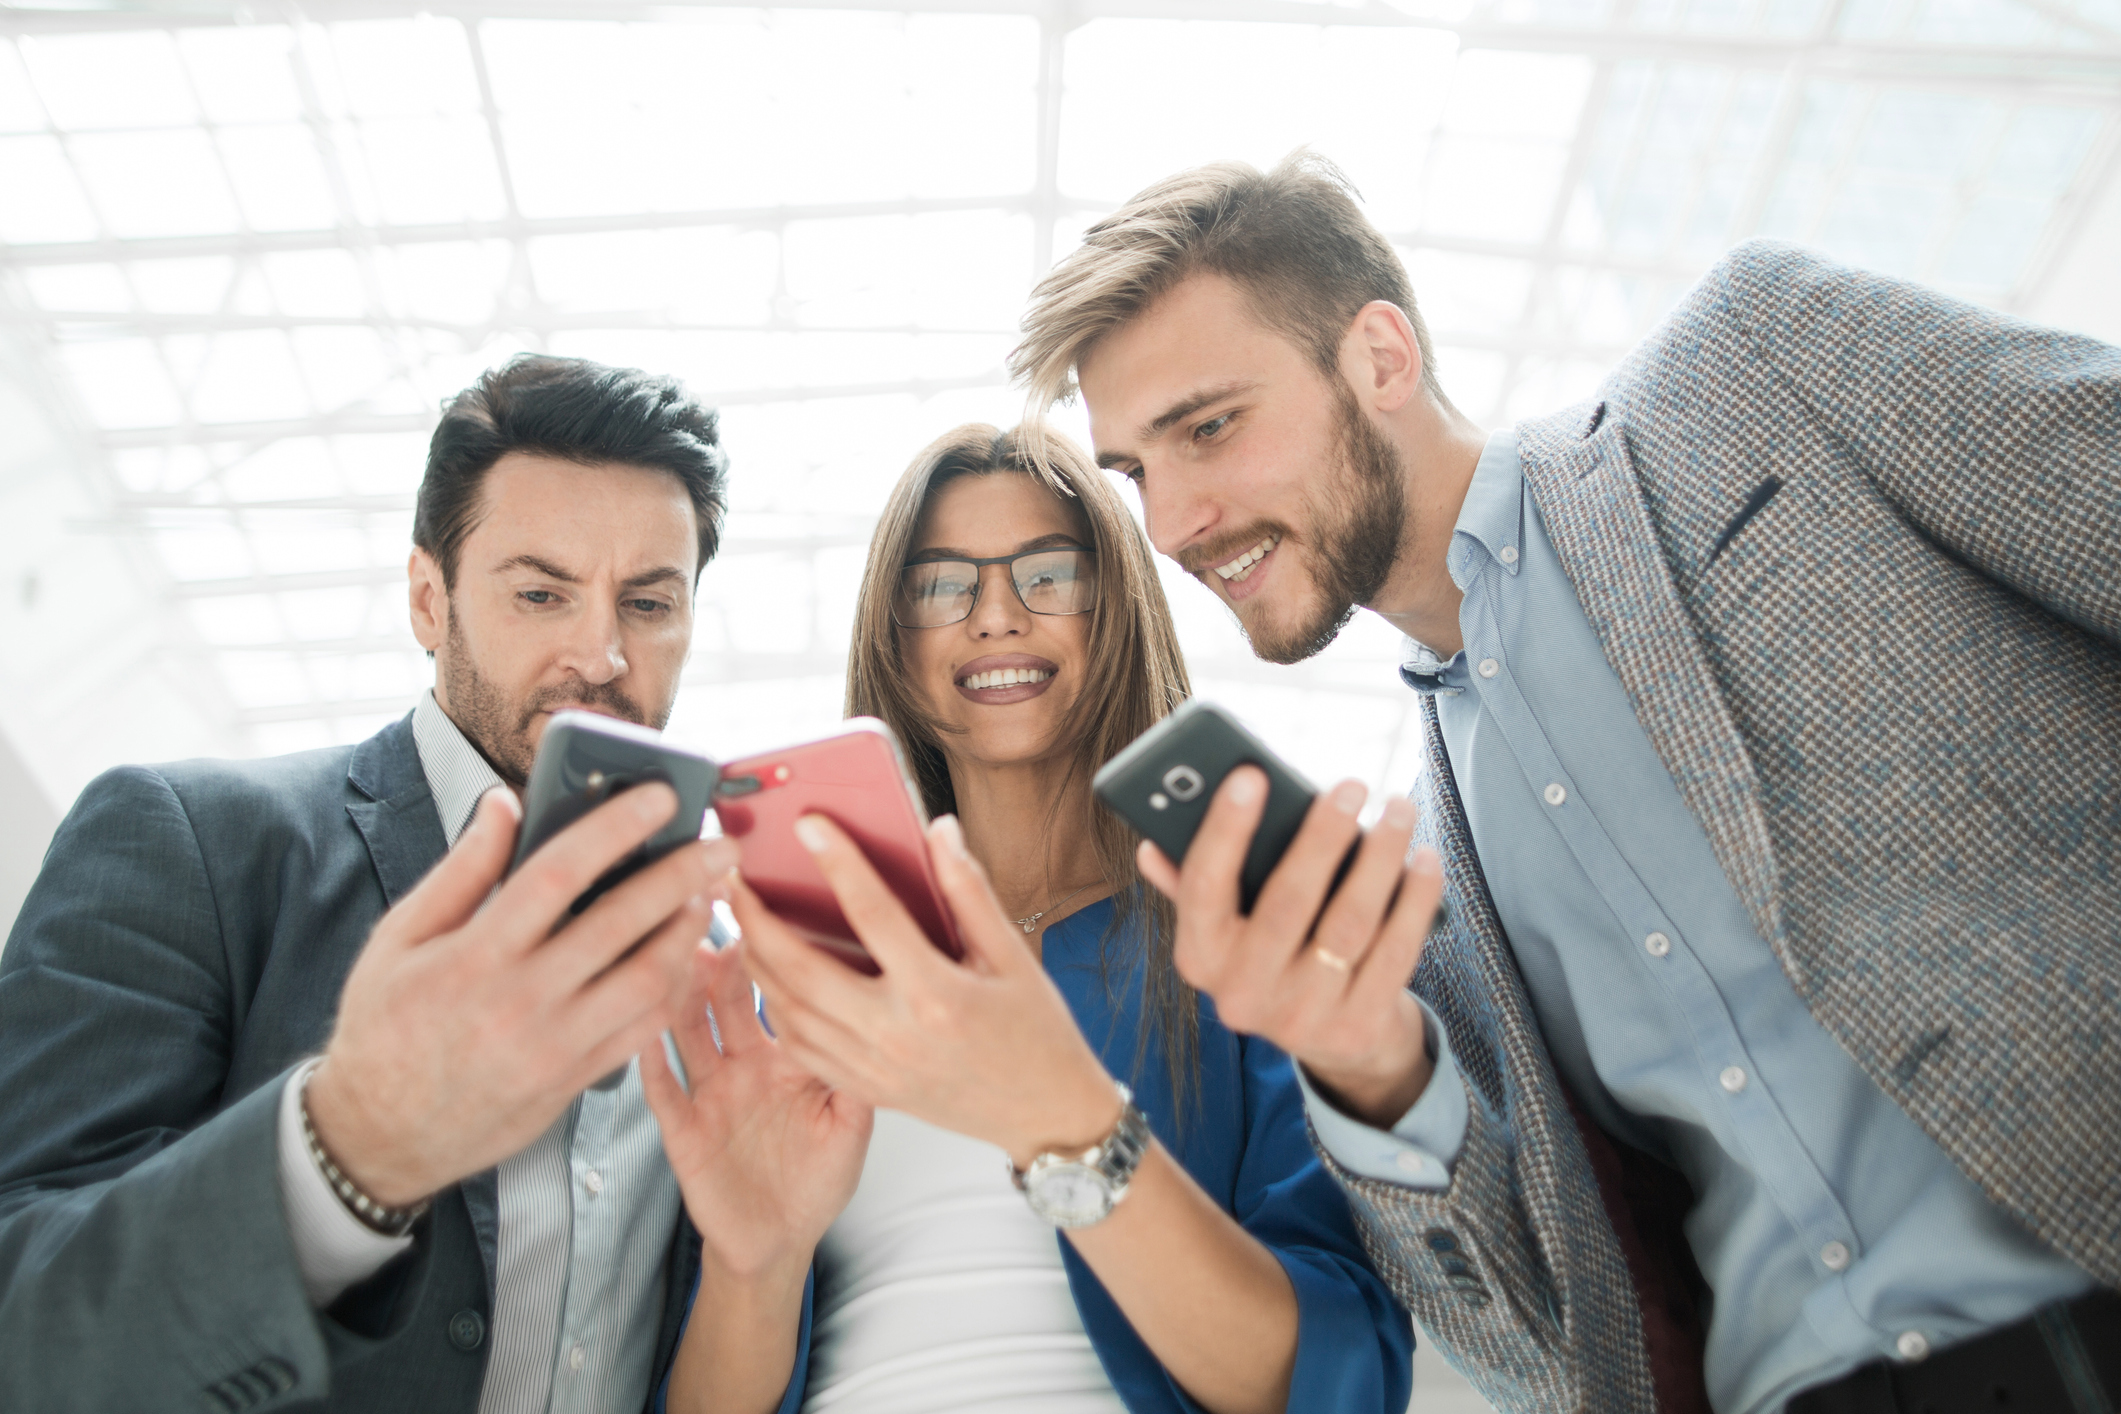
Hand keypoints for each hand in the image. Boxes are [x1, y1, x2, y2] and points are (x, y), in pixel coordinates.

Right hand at [308, 784, 732, 1206]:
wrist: (379, 1134)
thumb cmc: (384, 1027)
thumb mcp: (400, 939)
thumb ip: (460, 870)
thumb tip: (505, 803)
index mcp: (473, 956)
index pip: (558, 873)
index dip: (615, 828)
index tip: (660, 798)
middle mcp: (520, 1001)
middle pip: (620, 924)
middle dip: (681, 875)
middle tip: (720, 843)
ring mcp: (553, 1047)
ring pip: (646, 981)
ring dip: (686, 933)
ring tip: (706, 895)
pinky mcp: (574, 1081)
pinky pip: (643, 1030)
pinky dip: (673, 988)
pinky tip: (685, 955)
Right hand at [642, 935, 872, 1280]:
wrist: (777, 1242)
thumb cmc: (816, 1183)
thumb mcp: (852, 1127)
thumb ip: (860, 1078)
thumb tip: (880, 1022)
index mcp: (788, 1059)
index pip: (777, 996)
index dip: (772, 958)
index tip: (770, 912)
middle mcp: (745, 1066)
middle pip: (725, 1002)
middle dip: (720, 961)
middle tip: (715, 918)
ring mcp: (711, 1094)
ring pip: (689, 1033)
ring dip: (681, 997)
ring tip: (677, 959)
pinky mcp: (684, 1129)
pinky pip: (663, 1092)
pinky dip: (651, 1065)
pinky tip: (643, 1036)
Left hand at [731, 814, 1119, 1168]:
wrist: (1046, 1115)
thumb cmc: (1036, 1036)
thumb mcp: (1012, 956)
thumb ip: (969, 891)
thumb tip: (940, 834)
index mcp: (937, 994)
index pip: (874, 913)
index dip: (838, 862)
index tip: (809, 825)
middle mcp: (896, 1033)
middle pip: (803, 969)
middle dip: (758, 919)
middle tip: (736, 879)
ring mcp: (874, 1067)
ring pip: (789, 1011)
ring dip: (756, 962)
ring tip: (741, 921)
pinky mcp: (866, 1088)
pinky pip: (801, 1048)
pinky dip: (775, 1009)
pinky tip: (770, 980)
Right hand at [1139, 768, 1442, 1128]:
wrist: (1329, 1040)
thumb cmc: (1271, 953)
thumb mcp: (1225, 927)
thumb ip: (1194, 883)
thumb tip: (1152, 847)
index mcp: (1200, 958)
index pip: (1203, 888)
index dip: (1224, 830)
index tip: (1250, 775)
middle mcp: (1243, 994)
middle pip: (1287, 903)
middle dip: (1321, 837)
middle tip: (1349, 786)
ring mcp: (1302, 1016)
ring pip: (1349, 924)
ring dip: (1379, 859)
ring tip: (1397, 809)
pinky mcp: (1356, 1026)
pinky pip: (1394, 951)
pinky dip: (1414, 900)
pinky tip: (1423, 859)